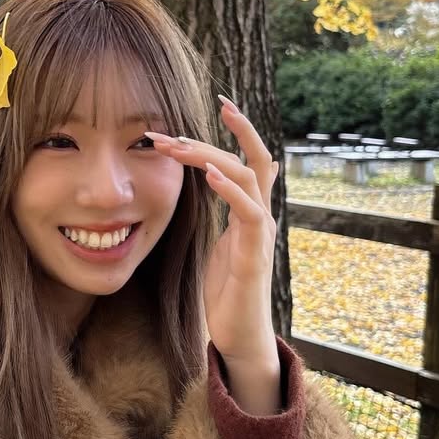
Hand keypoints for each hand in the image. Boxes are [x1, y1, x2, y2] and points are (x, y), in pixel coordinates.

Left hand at [146, 96, 279, 365]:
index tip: (220, 100)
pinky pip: (249, 215)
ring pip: (250, 179)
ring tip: (182, 146)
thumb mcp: (211, 242)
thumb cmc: (223, 291)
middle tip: (177, 126)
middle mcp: (260, 217)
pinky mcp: (254, 257)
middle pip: (253, 159)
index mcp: (248, 211)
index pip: (250, 159)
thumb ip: (209, 214)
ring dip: (214, 157)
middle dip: (220, 136)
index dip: (240, 129)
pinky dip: (231, 190)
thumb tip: (188, 185)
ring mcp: (260, 235)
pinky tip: (209, 175)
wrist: (238, 337)